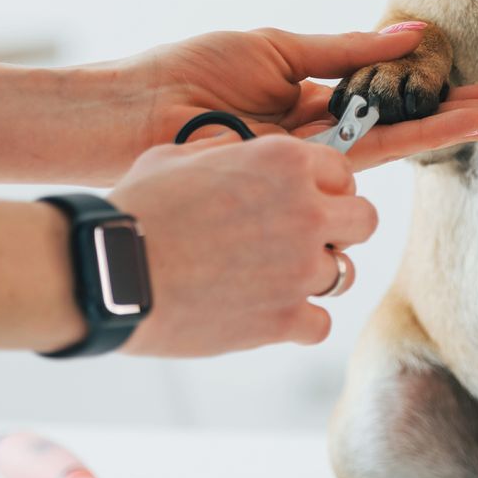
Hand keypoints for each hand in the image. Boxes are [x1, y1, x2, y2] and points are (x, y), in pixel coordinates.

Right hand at [110, 135, 375, 355]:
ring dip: (315, 276)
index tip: (307, 199)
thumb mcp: (179, 156)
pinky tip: (268, 314)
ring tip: (276, 278)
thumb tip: (240, 153)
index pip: (343, 171)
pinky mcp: (284, 319)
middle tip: (305, 239)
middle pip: (364, 220)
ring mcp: (299, 269)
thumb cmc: (138, 208)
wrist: (112, 271)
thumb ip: (227, 153)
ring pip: (344, 274)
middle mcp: (305, 212)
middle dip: (339, 229)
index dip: (326, 187)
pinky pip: (319, 324)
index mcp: (283, 162)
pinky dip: (298, 322)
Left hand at [120, 26, 477, 170]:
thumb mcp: (276, 49)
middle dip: (464, 121)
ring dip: (446, 129)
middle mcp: (320, 141)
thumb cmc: (191, 75)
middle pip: (406, 130)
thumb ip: (344, 49)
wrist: (137, 107)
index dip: (440, 99)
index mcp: (314, 109)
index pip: (392, 105)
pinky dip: (394, 134)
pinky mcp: (290, 170)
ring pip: (392, 146)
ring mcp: (309, 160)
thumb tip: (408, 32)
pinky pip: (351, 152)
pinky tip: (435, 125)